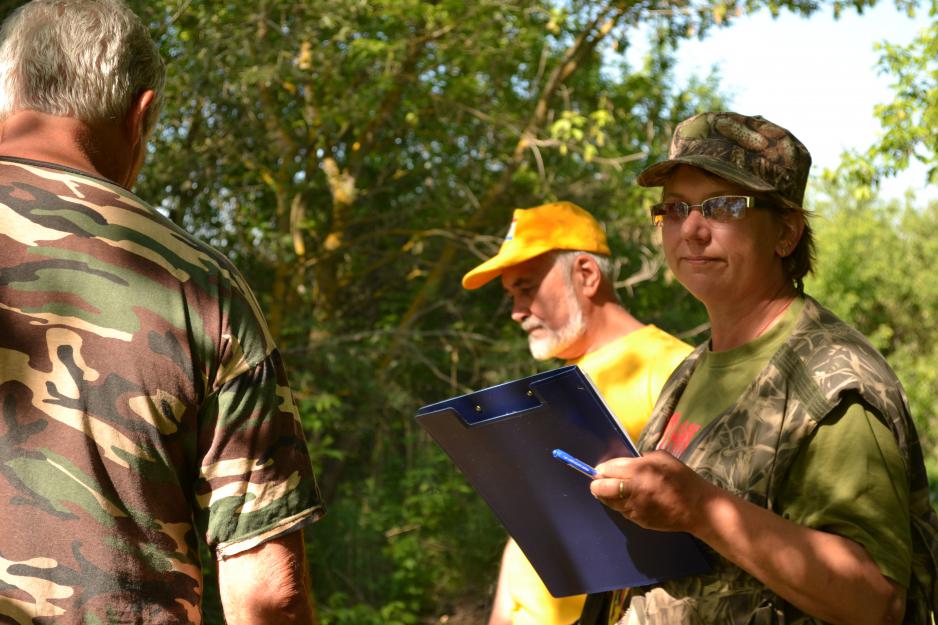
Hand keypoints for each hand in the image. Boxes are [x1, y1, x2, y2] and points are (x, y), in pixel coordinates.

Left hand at [589, 451, 712, 533]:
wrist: (698, 508)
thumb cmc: (682, 479)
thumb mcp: (663, 458)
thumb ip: (641, 458)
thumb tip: (624, 462)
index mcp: (638, 470)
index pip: (606, 469)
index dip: (602, 468)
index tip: (602, 469)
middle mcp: (632, 490)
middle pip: (600, 488)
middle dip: (597, 483)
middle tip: (601, 480)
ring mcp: (634, 508)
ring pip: (607, 501)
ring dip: (606, 495)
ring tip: (612, 489)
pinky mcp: (638, 520)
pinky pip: (620, 510)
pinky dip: (619, 504)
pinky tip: (628, 499)